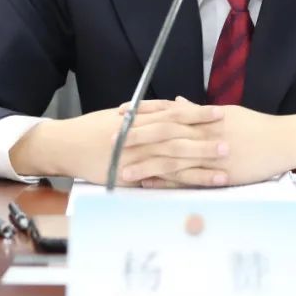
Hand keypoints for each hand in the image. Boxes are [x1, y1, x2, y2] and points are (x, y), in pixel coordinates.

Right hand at [8, 104, 227, 185]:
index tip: (219, 112)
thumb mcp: (122, 115)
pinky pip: (158, 181)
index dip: (198, 114)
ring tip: (223, 170)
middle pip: (178, 138)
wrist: (66, 145)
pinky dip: (177, 184)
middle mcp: (139, 138)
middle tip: (230, 141)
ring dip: (199, 167)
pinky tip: (194, 188)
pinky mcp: (129, 177)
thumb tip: (174, 107)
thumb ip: (148, 113)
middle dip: (204, 140)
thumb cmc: (93, 128)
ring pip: (172, 163)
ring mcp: (135, 158)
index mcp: (140, 119)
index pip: (175, 114)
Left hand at [120, 97, 295, 187]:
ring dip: (145, 163)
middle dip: (136, 136)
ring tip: (120, 168)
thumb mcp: (228, 114)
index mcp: (205, 116)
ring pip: (171, 158)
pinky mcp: (218, 173)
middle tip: (111, 137)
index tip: (122, 112)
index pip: (167, 112)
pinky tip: (149, 184)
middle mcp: (204, 132)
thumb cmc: (257, 127)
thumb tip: (178, 103)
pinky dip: (167, 181)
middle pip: (163, 133)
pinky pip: (187, 178)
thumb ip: (200, 111)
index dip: (143, 112)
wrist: (284, 141)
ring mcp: (210, 154)